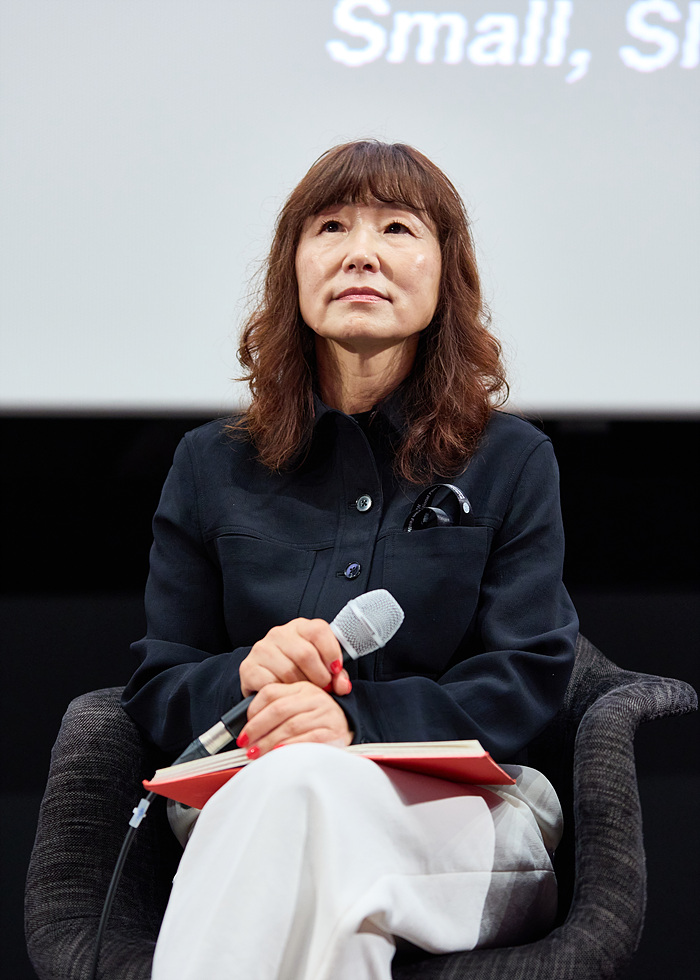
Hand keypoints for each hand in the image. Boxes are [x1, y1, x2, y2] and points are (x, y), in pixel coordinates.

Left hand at [237, 681, 352, 757]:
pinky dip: (290, 746)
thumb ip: (277, 710)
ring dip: (269, 741)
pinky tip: (278, 752)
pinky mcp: (333, 732)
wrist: (350, 727)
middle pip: (278, 709)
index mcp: (302, 687)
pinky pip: (308, 739)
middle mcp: (314, 697)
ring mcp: (325, 714)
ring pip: (290, 725)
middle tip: (245, 743)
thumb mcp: (299, 707)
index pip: (271, 693)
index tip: (243, 729)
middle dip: (257, 728)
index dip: (253, 711)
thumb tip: (248, 727)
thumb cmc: (317, 720)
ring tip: (256, 753)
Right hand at [239, 618, 351, 697]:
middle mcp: (279, 633)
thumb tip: (343, 686)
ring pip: (289, 671)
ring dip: (301, 687)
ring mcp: (261, 649)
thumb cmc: (300, 673)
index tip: (336, 670)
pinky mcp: (248, 668)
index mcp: (300, 627)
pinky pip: (270, 683)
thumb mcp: (322, 669)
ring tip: (305, 693)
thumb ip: (337, 676)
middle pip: (306, 654)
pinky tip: (286, 695)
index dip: (331, 653)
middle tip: (323, 689)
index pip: (319, 630)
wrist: (267, 683)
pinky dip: (282, 693)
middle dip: (319, 677)